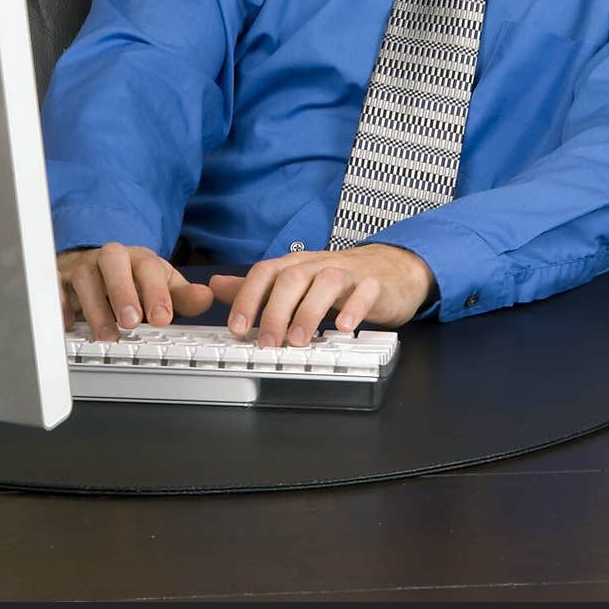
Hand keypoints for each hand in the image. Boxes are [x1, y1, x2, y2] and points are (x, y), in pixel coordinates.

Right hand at [58, 242, 213, 340]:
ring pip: (83, 276)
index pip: (148, 267)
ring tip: (106, 335)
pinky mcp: (59, 278)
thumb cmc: (133, 279)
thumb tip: (206, 297)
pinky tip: (68, 325)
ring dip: (94, 306)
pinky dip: (59, 304)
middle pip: (113, 262)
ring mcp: (82, 266)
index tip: (162, 318)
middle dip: (122, 290)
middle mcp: (110, 258)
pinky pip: (54, 285)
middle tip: (132, 321)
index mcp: (138, 258)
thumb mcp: (161, 285)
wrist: (97, 266)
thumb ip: (183, 295)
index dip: (156, 292)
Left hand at [208, 243, 434, 347]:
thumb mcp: (296, 279)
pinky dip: (354, 308)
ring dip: (309, 312)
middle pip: (292, 278)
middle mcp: (319, 265)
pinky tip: (344, 328)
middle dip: (276, 311)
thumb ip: (257, 286)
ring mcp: (349, 272)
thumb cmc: (339, 278)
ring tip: (299, 340)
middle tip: (268, 344)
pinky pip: (365, 291)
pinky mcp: (375, 284)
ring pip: (326, 282)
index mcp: (296, 265)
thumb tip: (216, 286)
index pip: (266, 272)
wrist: (391, 268)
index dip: (249, 298)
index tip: (238, 328)